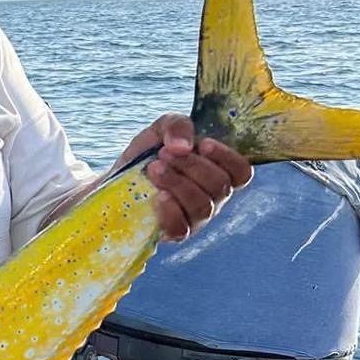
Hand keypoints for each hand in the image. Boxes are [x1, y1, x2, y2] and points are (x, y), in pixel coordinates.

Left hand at [116, 114, 251, 240]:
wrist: (117, 180)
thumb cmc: (147, 155)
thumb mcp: (160, 130)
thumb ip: (176, 126)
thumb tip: (183, 146)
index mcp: (217, 172)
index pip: (241, 172)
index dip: (227, 158)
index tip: (202, 143)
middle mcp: (213, 198)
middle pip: (220, 186)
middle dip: (191, 166)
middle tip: (164, 154)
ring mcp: (196, 218)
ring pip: (202, 206)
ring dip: (177, 183)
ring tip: (154, 169)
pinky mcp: (175, 233)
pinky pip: (182, 228)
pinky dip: (170, 211)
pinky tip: (157, 196)